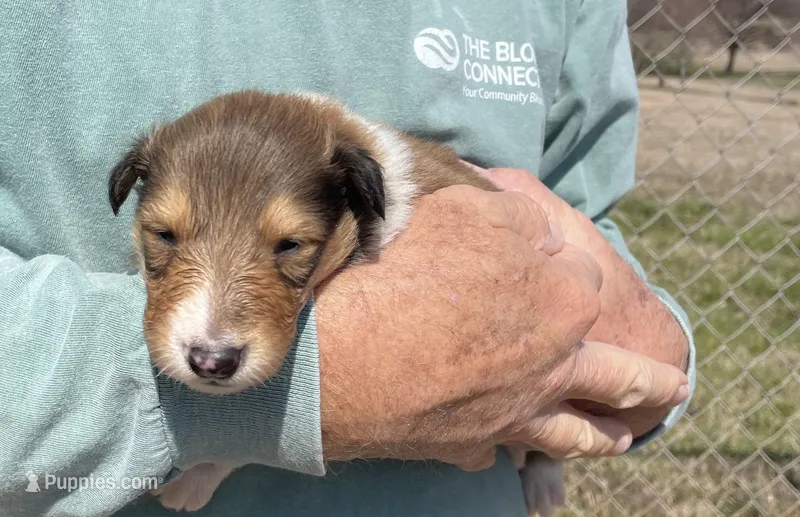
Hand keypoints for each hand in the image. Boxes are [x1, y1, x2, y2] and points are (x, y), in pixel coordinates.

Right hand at [315, 185, 688, 467]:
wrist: (342, 351)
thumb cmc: (404, 270)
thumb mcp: (467, 211)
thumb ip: (518, 217)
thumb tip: (541, 230)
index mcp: (565, 302)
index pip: (587, 276)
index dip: (565, 261)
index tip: (545, 257)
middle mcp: (556, 366)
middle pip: (622, 376)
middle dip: (651, 381)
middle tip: (675, 389)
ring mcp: (517, 412)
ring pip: (579, 433)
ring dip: (604, 434)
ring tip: (620, 438)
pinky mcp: (470, 443)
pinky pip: (504, 451)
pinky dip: (513, 448)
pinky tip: (507, 450)